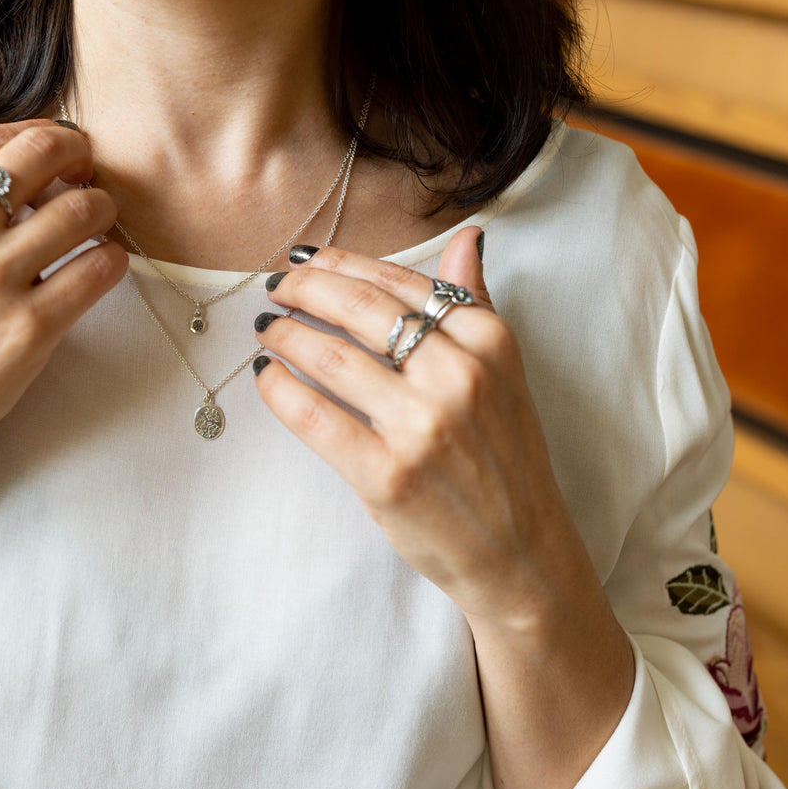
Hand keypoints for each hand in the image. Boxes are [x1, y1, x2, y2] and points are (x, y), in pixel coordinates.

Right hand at [0, 119, 126, 756]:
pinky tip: (101, 268)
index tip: (60, 155)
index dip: (42, 139)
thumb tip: (25, 163)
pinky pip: (101, 266)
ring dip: (103, 212)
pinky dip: (113, 260)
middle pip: (49, 152)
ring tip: (98, 229)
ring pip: (86, 207)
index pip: (1, 134)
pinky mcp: (31, 326)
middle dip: (82, 158)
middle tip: (90, 178)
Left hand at [253, 227, 589, 630]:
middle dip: (303, 287)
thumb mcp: (505, 373)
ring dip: (285, 334)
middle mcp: (458, 375)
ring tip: (267, 330)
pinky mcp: (387, 475)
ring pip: (329, 356)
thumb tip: (467, 236)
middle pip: (357, 307)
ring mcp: (422, 426)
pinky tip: (266, 377)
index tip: (306, 259)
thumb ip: (476, 303)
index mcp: (489, 340)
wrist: (520, 552)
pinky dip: (279, 389)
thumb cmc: (504, 458)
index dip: (340, 263)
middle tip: (274, 286)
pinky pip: (314, 415)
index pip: (397, 281)